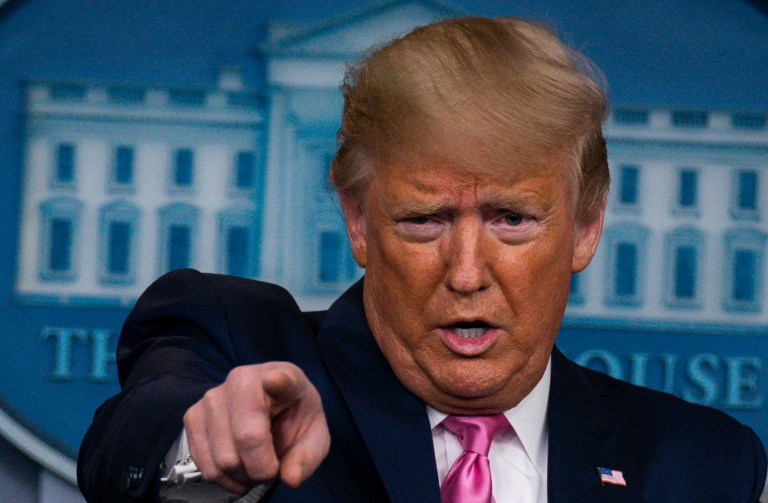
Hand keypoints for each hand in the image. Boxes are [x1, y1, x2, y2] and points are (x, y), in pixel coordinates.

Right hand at [183, 362, 330, 493]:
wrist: (269, 410)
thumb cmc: (293, 419)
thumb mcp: (314, 437)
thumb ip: (307, 456)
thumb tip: (290, 477)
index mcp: (283, 376)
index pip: (280, 378)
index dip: (278, 381)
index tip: (277, 380)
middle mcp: (242, 379)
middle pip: (247, 438)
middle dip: (262, 469)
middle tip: (272, 467)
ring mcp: (213, 397)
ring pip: (223, 459)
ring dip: (243, 477)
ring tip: (255, 465)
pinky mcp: (193, 416)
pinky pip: (205, 465)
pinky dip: (224, 479)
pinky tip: (238, 468)